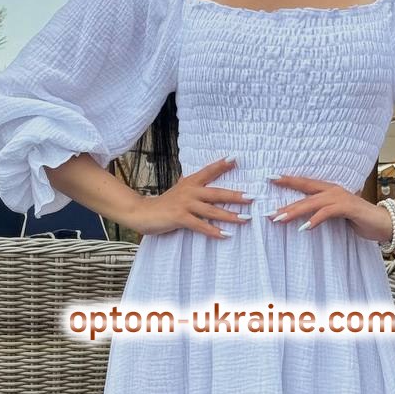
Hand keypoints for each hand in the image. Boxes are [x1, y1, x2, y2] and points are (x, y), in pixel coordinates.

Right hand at [131, 157, 253, 239]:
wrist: (142, 213)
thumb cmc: (163, 203)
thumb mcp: (178, 190)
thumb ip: (188, 183)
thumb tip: (193, 175)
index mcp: (190, 182)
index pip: (209, 171)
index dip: (222, 164)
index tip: (237, 158)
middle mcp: (189, 191)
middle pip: (217, 193)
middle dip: (235, 196)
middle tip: (252, 197)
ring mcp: (185, 205)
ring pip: (212, 210)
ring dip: (230, 215)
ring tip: (245, 219)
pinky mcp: (180, 218)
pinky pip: (200, 226)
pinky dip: (214, 231)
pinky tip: (226, 235)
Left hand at [266, 174, 394, 242]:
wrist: (384, 222)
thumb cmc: (360, 219)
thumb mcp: (336, 215)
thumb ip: (322, 213)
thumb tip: (302, 219)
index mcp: (329, 190)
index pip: (305, 184)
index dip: (288, 180)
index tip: (270, 178)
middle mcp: (333, 191)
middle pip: (305, 192)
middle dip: (285, 200)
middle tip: (267, 211)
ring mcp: (341, 198)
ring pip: (312, 203)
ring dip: (295, 211)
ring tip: (279, 219)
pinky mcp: (348, 208)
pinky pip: (327, 213)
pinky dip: (315, 219)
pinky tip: (304, 228)